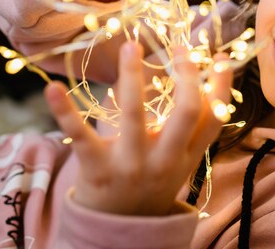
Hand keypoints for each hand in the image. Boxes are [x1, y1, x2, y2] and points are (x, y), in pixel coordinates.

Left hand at [44, 41, 232, 215]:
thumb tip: (200, 80)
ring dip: (132, 76)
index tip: (222, 58)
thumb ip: (191, 129)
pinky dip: (65, 112)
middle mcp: (165, 160)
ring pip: (135, 114)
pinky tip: (52, 88)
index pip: (214, 118)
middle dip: (186, 75)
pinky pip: (80, 136)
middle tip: (179, 48)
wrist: (121, 228)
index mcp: (189, 156)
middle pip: (186, 111)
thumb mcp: (180, 161)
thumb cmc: (152, 182)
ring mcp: (131, 165)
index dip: (222, 87)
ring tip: (130, 47)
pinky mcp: (97, 169)